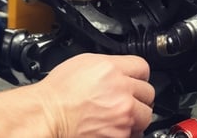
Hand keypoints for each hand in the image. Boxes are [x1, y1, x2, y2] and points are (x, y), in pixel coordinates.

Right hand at [35, 53, 153, 137]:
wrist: (48, 116)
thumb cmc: (58, 93)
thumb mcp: (81, 64)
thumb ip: (107, 66)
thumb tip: (119, 69)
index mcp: (111, 69)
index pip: (142, 67)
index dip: (136, 74)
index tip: (134, 79)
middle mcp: (121, 91)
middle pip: (148, 92)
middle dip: (137, 95)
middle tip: (124, 98)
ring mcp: (123, 115)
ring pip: (146, 114)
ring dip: (136, 115)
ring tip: (119, 114)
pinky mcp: (121, 135)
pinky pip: (136, 133)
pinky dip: (128, 131)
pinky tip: (114, 125)